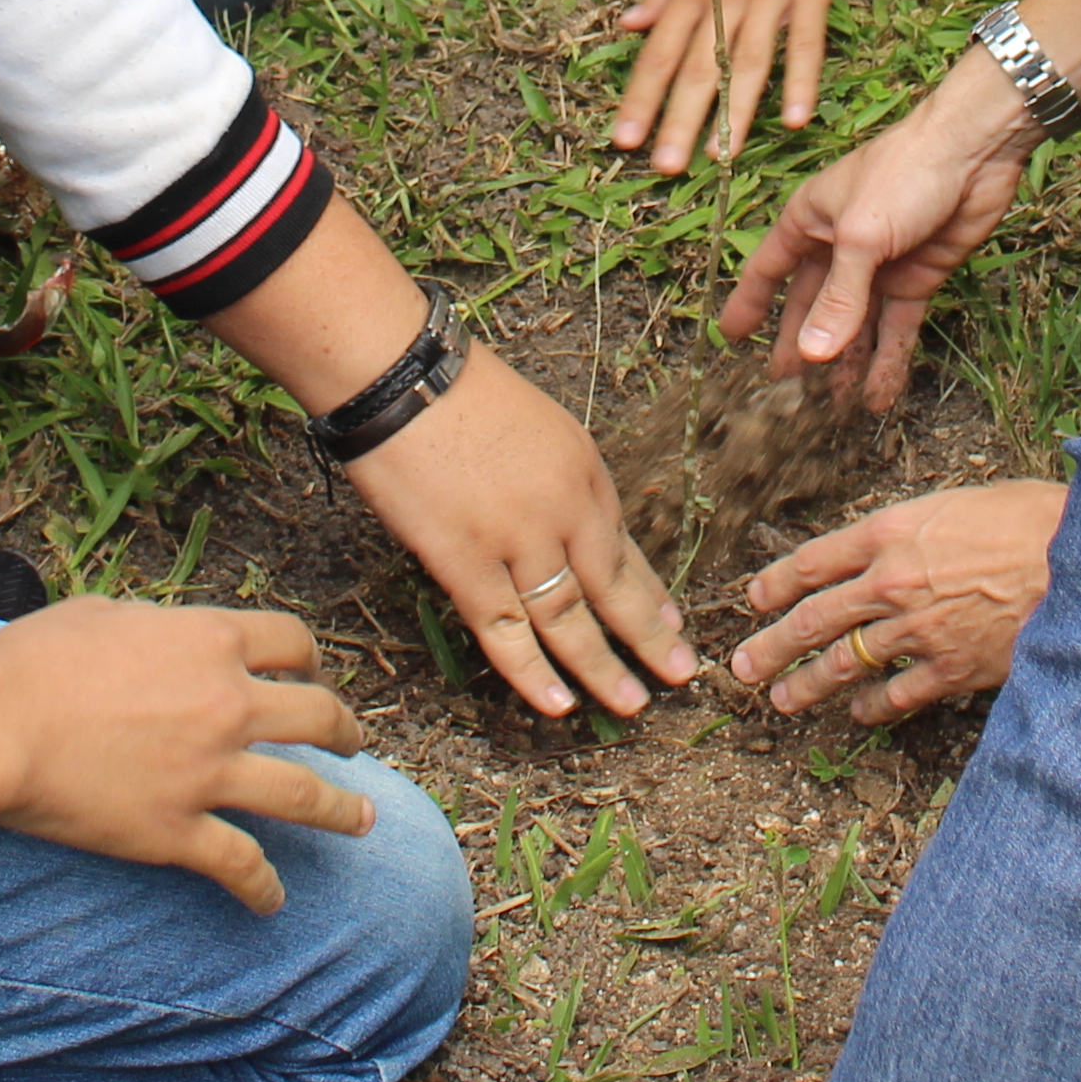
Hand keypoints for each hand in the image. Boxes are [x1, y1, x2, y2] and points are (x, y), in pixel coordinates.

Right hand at [0, 597, 376, 912]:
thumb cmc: (34, 659)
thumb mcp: (104, 613)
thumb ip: (152, 625)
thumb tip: (158, 633)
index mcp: (211, 641)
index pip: (293, 642)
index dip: (312, 660)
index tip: (314, 675)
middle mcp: (228, 704)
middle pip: (318, 715)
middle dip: (345, 731)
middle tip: (353, 744)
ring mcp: (210, 772)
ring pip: (305, 796)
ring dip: (342, 810)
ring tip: (363, 820)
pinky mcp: (180, 831)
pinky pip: (242, 864)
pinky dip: (263, 887)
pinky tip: (273, 902)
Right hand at [340, 352, 696, 717]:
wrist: (401, 377)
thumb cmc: (460, 394)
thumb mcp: (541, 427)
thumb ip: (561, 483)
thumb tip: (572, 538)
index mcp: (585, 471)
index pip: (624, 546)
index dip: (649, 591)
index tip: (672, 624)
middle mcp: (564, 509)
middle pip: (613, 588)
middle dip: (649, 637)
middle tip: (679, 673)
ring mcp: (518, 540)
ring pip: (569, 620)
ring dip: (602, 667)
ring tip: (630, 703)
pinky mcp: (466, 563)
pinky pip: (505, 629)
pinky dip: (532, 671)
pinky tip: (558, 704)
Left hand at [607, 0, 855, 173]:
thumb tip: (630, 25)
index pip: (659, 51)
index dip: (640, 97)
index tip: (621, 139)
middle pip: (698, 67)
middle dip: (677, 121)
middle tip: (663, 169)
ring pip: (747, 64)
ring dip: (732, 115)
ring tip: (719, 160)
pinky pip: (806, 43)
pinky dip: (801, 81)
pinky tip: (795, 120)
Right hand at [717, 68, 1034, 411]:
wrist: (975, 153)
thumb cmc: (904, 173)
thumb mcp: (861, 237)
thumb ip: (838, 299)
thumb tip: (810, 354)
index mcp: (809, 221)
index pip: (769, 270)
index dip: (750, 304)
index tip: (731, 340)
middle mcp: (839, 245)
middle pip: (812, 306)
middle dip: (801, 347)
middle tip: (786, 395)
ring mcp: (879, 265)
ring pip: (855, 324)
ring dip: (845, 363)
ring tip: (833, 411)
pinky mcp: (917, 278)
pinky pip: (896, 327)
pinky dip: (888, 360)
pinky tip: (880, 396)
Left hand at [733, 481, 1062, 724]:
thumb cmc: (1032, 520)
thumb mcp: (962, 504)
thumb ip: (918, 532)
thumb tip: (893, 553)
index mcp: (892, 532)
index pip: (815, 560)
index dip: (778, 581)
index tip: (754, 598)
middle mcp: (892, 582)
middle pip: (813, 619)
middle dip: (771, 646)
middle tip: (742, 666)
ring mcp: (918, 630)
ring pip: (844, 664)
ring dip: (807, 685)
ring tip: (782, 701)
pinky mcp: (950, 669)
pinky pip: (896, 695)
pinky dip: (873, 708)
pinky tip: (858, 716)